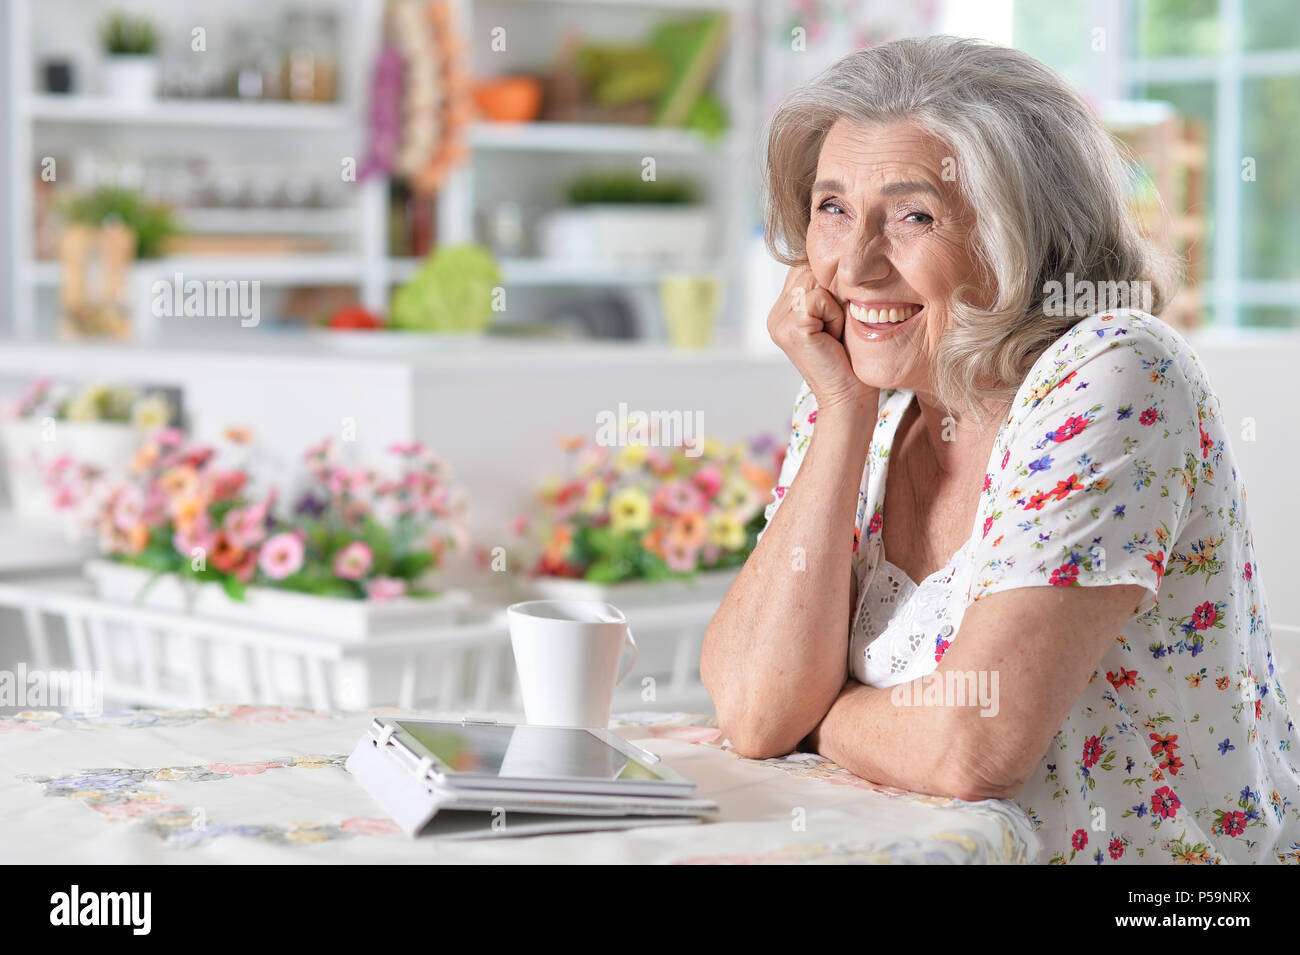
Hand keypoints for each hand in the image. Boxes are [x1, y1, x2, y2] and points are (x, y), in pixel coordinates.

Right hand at [767, 265, 875, 411]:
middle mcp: (776, 314)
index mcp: (784, 309)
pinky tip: (833, 337)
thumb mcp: (838, 314)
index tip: (839, 313)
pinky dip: (834, 315)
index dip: (830, 281)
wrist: (850, 397)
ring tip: (835, 332)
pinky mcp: (789, 328)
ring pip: (815, 282)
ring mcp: (778, 321)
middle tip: (838, 327)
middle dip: (834, 292)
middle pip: (810, 270)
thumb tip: (840, 251)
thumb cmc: (851, 358)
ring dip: (835, 304)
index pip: (807, 267)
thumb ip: (828, 288)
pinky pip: (818, 299)